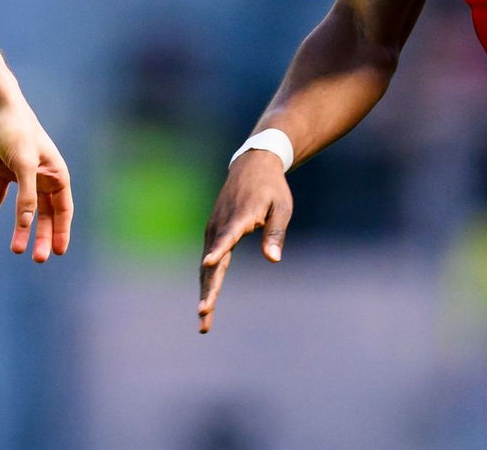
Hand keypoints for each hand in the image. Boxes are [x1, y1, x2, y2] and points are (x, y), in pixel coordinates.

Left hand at [0, 101, 72, 261]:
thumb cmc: (16, 130)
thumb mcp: (24, 164)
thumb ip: (27, 195)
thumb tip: (27, 223)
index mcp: (56, 173)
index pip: (63, 209)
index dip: (62, 231)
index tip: (59, 252)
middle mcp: (43, 175)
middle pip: (46, 213)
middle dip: (43, 236)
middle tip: (38, 259)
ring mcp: (24, 173)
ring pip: (25, 208)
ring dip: (21, 228)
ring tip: (15, 249)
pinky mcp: (4, 169)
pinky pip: (1, 195)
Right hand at [197, 150, 292, 332]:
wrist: (252, 165)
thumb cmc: (272, 188)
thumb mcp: (282, 207)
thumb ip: (275, 233)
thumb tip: (273, 260)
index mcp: (240, 216)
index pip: (227, 237)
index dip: (218, 250)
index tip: (208, 263)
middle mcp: (221, 224)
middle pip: (212, 261)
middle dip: (208, 290)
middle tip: (204, 314)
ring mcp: (213, 228)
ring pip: (207, 266)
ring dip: (205, 292)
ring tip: (204, 322)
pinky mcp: (213, 232)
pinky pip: (208, 260)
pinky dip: (206, 281)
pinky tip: (207, 300)